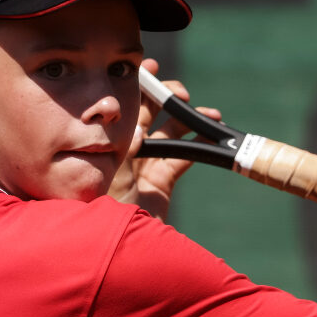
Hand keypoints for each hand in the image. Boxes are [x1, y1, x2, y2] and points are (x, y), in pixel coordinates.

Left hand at [109, 59, 221, 221]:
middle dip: (166, 98)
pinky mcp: (161, 184)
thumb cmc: (106, 212)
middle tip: (181, 91)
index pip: (121, 107)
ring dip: (188, 120)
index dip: (136, 86)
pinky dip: (197, 144)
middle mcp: (124, 151)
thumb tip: (141, 128)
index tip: (149, 66)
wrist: (121, 250)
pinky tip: (210, 131)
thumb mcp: (113, 177)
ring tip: (208, 112)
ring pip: (169, 134)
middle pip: (147, 114)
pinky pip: (182, 158)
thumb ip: (127, 152)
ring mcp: (143, 167)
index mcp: (107, 143)